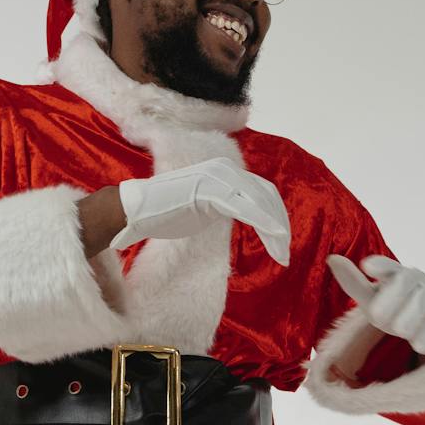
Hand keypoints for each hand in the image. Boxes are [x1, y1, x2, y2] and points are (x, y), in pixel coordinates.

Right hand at [113, 156, 291, 264]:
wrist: (139, 209)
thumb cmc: (165, 211)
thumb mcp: (202, 205)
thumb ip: (222, 203)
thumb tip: (240, 213)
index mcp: (225, 170)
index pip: (261, 190)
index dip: (275, 214)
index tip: (281, 238)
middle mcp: (225, 169)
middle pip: (266, 196)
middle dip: (280, 225)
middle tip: (285, 251)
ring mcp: (219, 179)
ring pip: (260, 204)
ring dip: (276, 231)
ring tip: (282, 254)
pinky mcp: (212, 192)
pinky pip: (246, 209)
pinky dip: (265, 224)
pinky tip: (275, 238)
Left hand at [325, 253, 424, 356]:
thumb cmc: (396, 308)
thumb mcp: (372, 300)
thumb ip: (353, 283)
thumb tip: (332, 259)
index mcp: (398, 274)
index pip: (389, 266)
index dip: (380, 265)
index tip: (367, 267)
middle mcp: (421, 280)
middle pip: (405, 283)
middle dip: (390, 302)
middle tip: (378, 317)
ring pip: (422, 305)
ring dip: (407, 322)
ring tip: (400, 329)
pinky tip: (418, 343)